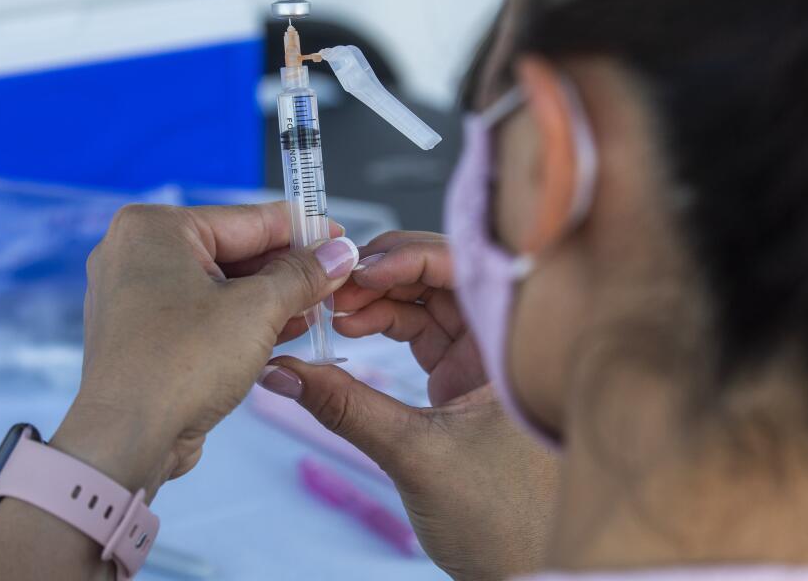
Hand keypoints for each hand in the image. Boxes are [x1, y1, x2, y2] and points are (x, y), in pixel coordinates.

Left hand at [52, 202, 356, 498]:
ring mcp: (135, 294)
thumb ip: (302, 275)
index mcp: (154, 228)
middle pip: (233, 251)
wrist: (126, 440)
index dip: (302, 230)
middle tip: (334, 280)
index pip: (247, 219)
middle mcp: (137, 252)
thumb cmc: (181, 364)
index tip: (339, 239)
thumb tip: (339, 253)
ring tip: (317, 308)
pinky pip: (202, 313)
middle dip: (286, 270)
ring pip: (220, 285)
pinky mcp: (143, 333)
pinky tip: (284, 330)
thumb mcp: (257, 310)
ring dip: (270, 299)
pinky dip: (241, 320)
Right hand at [262, 232, 557, 580]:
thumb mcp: (415, 455)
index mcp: (512, 346)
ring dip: (378, 302)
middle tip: (334, 289)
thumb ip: (346, 407)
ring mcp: (481, 361)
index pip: (463, 268)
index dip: (407, 258)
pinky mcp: (462, 383)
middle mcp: (501, 342)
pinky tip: (350, 333)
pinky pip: (420, 335)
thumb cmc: (505, 521)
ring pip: (426, 304)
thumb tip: (283, 370)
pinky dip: (383, 329)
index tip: (357, 271)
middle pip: (441, 277)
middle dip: (384, 276)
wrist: (524, 573)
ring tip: (334, 315)